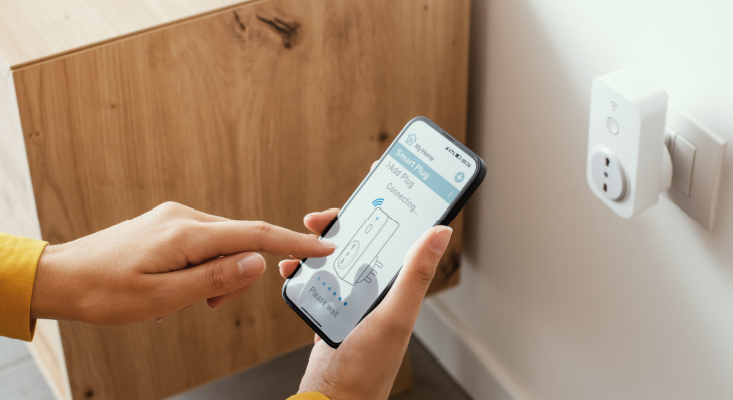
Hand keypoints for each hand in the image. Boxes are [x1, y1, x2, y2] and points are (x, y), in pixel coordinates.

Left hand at [30, 201, 335, 324]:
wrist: (61, 277)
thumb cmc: (104, 292)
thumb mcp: (163, 298)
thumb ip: (215, 280)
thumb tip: (257, 262)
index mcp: (186, 233)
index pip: (254, 235)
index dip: (293, 243)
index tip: (324, 248)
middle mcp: (184, 217)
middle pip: (240, 243)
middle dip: (238, 277)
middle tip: (208, 305)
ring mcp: (175, 218)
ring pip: (222, 246)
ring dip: (217, 276)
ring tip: (181, 299)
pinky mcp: (167, 225)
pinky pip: (203, 245)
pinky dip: (202, 268)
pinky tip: (174, 286)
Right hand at [279, 209, 452, 399]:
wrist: (331, 399)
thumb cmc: (368, 367)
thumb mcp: (395, 316)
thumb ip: (415, 274)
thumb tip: (441, 231)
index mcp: (400, 286)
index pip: (402, 234)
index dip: (395, 204)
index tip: (380, 176)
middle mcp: (379, 289)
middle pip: (364, 240)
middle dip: (344, 222)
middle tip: (323, 217)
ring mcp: (352, 299)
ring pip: (337, 257)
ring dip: (318, 244)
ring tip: (303, 240)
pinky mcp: (330, 310)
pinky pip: (316, 280)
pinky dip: (302, 270)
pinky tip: (291, 268)